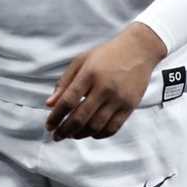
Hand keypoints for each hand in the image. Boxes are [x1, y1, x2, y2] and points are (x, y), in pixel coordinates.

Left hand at [44, 23, 165, 140]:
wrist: (138, 50)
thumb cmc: (106, 54)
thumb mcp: (82, 61)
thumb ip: (64, 82)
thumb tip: (49, 104)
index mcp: (89, 74)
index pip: (68, 101)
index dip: (56, 117)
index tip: (49, 126)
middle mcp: (104, 88)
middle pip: (80, 117)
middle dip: (65, 130)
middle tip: (57, 136)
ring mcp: (118, 98)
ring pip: (96, 126)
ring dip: (80, 134)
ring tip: (72, 135)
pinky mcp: (130, 106)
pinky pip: (113, 128)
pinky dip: (99, 135)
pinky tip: (91, 133)